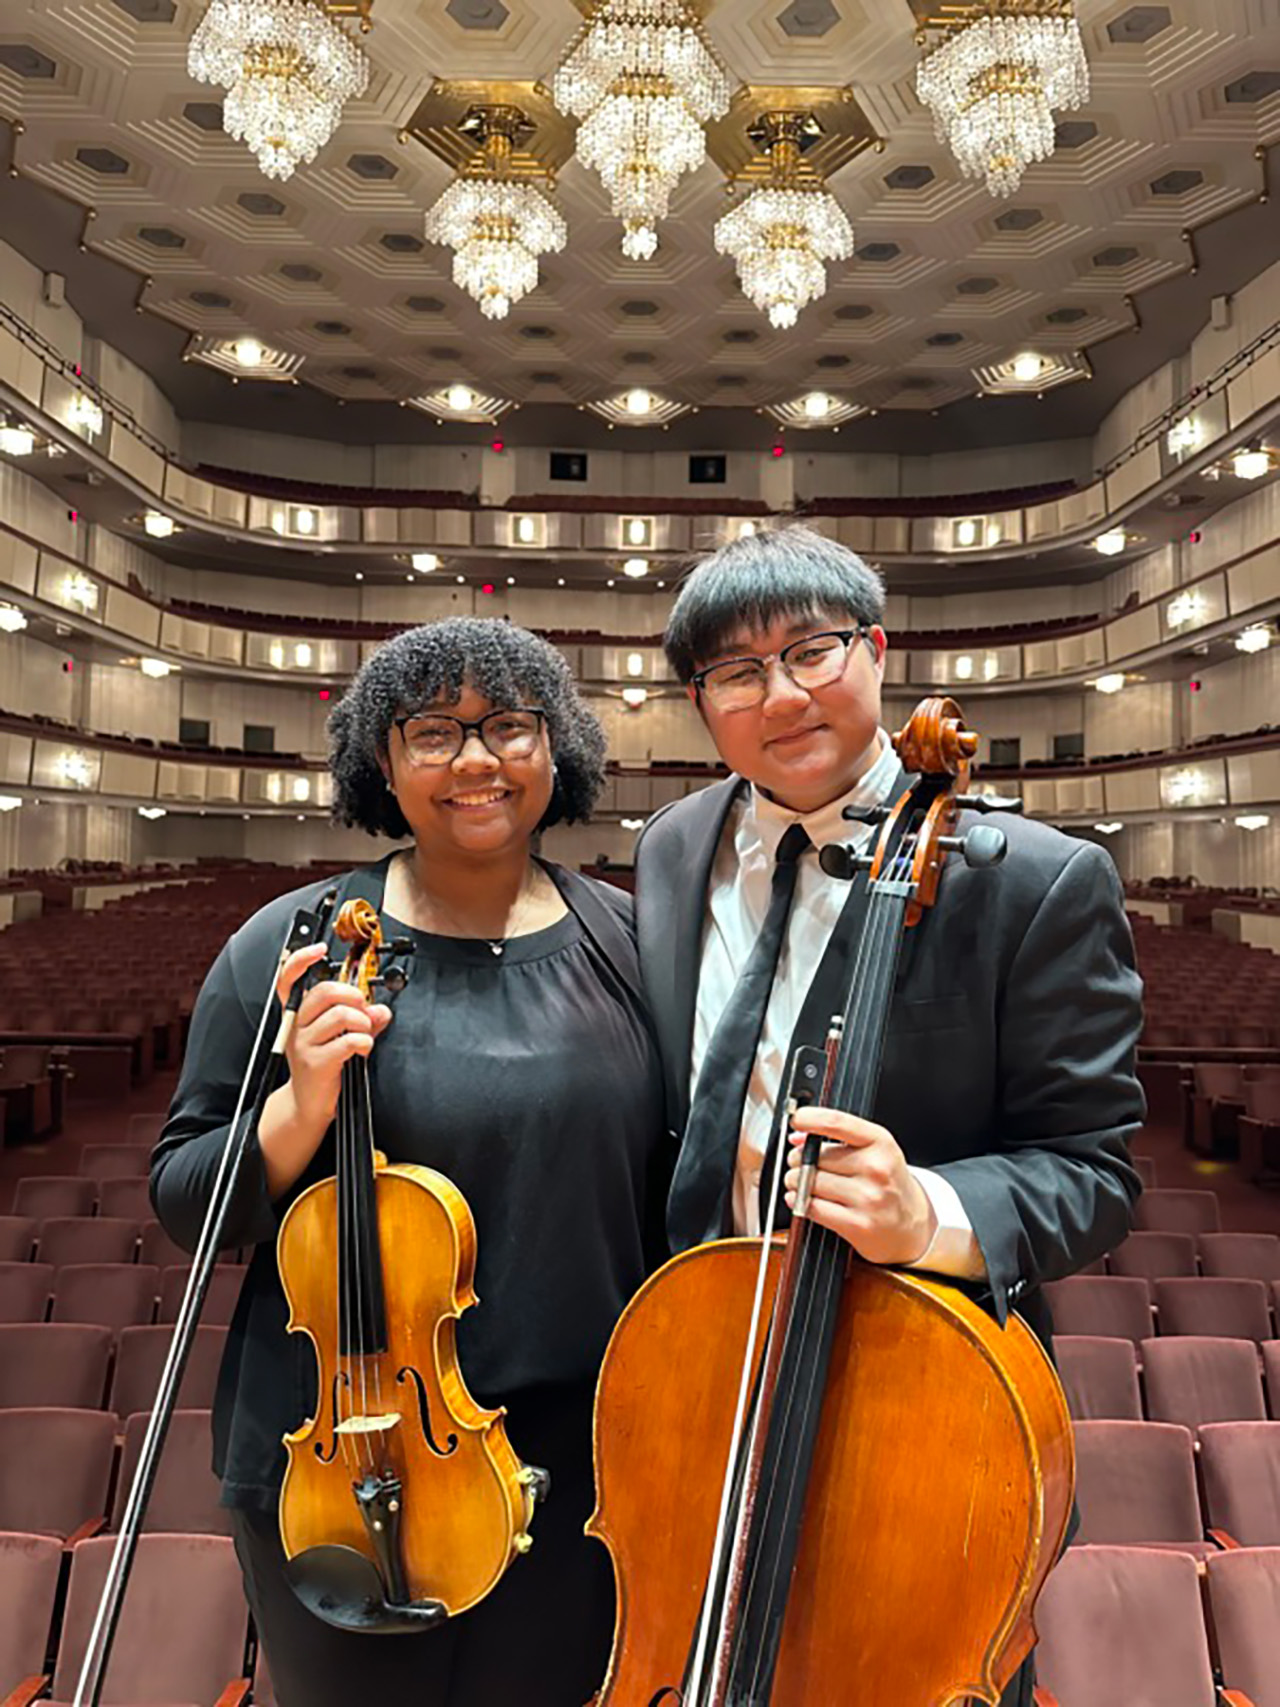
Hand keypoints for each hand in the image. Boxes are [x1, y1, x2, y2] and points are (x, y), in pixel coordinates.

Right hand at [276, 941, 393, 1132]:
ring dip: (363, 1023)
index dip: (301, 959)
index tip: (319, 949)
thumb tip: (381, 1010)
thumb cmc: (324, 1065)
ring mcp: (302, 1044)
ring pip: (342, 1015)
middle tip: (363, 1011)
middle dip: (355, 997)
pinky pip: (349, 1041)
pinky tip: (362, 1050)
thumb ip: (362, 1020)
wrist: (309, 1104)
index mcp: (297, 1014)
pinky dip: (365, 1042)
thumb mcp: (338, 1037)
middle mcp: (295, 1025)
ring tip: (363, 1035)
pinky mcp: (315, 1063)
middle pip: (327, 992)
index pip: (288, 979)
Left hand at [783, 1105, 936, 1266]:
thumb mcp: (873, 1151)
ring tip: (802, 1183)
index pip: (837, 1122)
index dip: (810, 1118)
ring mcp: (869, 1198)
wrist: (913, 1224)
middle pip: (815, 1156)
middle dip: (798, 1159)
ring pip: (809, 1182)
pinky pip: (812, 1207)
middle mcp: (877, 1168)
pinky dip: (799, 1202)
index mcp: (880, 1143)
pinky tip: (803, 1199)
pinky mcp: (858, 1224)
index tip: (796, 1118)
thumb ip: (837, 1139)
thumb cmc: (888, 1184)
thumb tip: (798, 1137)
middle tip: (799, 1163)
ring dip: (796, 1182)